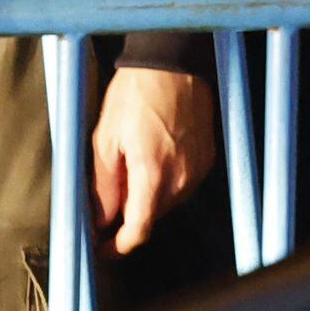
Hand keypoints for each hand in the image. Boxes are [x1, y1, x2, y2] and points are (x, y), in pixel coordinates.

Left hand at [90, 65, 212, 254]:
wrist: (173, 62)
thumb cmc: (135, 95)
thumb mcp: (105, 139)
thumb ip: (104, 186)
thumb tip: (101, 219)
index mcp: (152, 175)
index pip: (138, 231)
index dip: (118, 247)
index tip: (104, 248)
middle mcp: (181, 177)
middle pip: (152, 217)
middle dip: (129, 213)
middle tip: (111, 191)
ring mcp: (199, 167)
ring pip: (168, 201)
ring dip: (148, 196)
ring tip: (132, 165)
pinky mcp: (208, 156)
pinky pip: (183, 183)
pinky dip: (166, 180)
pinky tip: (153, 156)